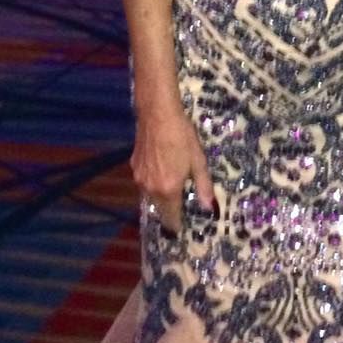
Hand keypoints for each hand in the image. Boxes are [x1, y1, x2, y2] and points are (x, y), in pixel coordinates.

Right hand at [131, 102, 214, 234]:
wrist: (157, 114)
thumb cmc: (182, 136)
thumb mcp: (198, 160)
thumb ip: (203, 186)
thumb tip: (208, 208)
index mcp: (168, 190)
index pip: (171, 217)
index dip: (176, 225)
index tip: (181, 228)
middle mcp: (150, 189)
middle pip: (159, 209)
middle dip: (169, 211)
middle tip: (180, 206)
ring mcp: (139, 178)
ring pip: (150, 196)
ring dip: (161, 196)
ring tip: (172, 187)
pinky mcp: (133, 166)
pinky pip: (145, 182)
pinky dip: (153, 182)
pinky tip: (161, 169)